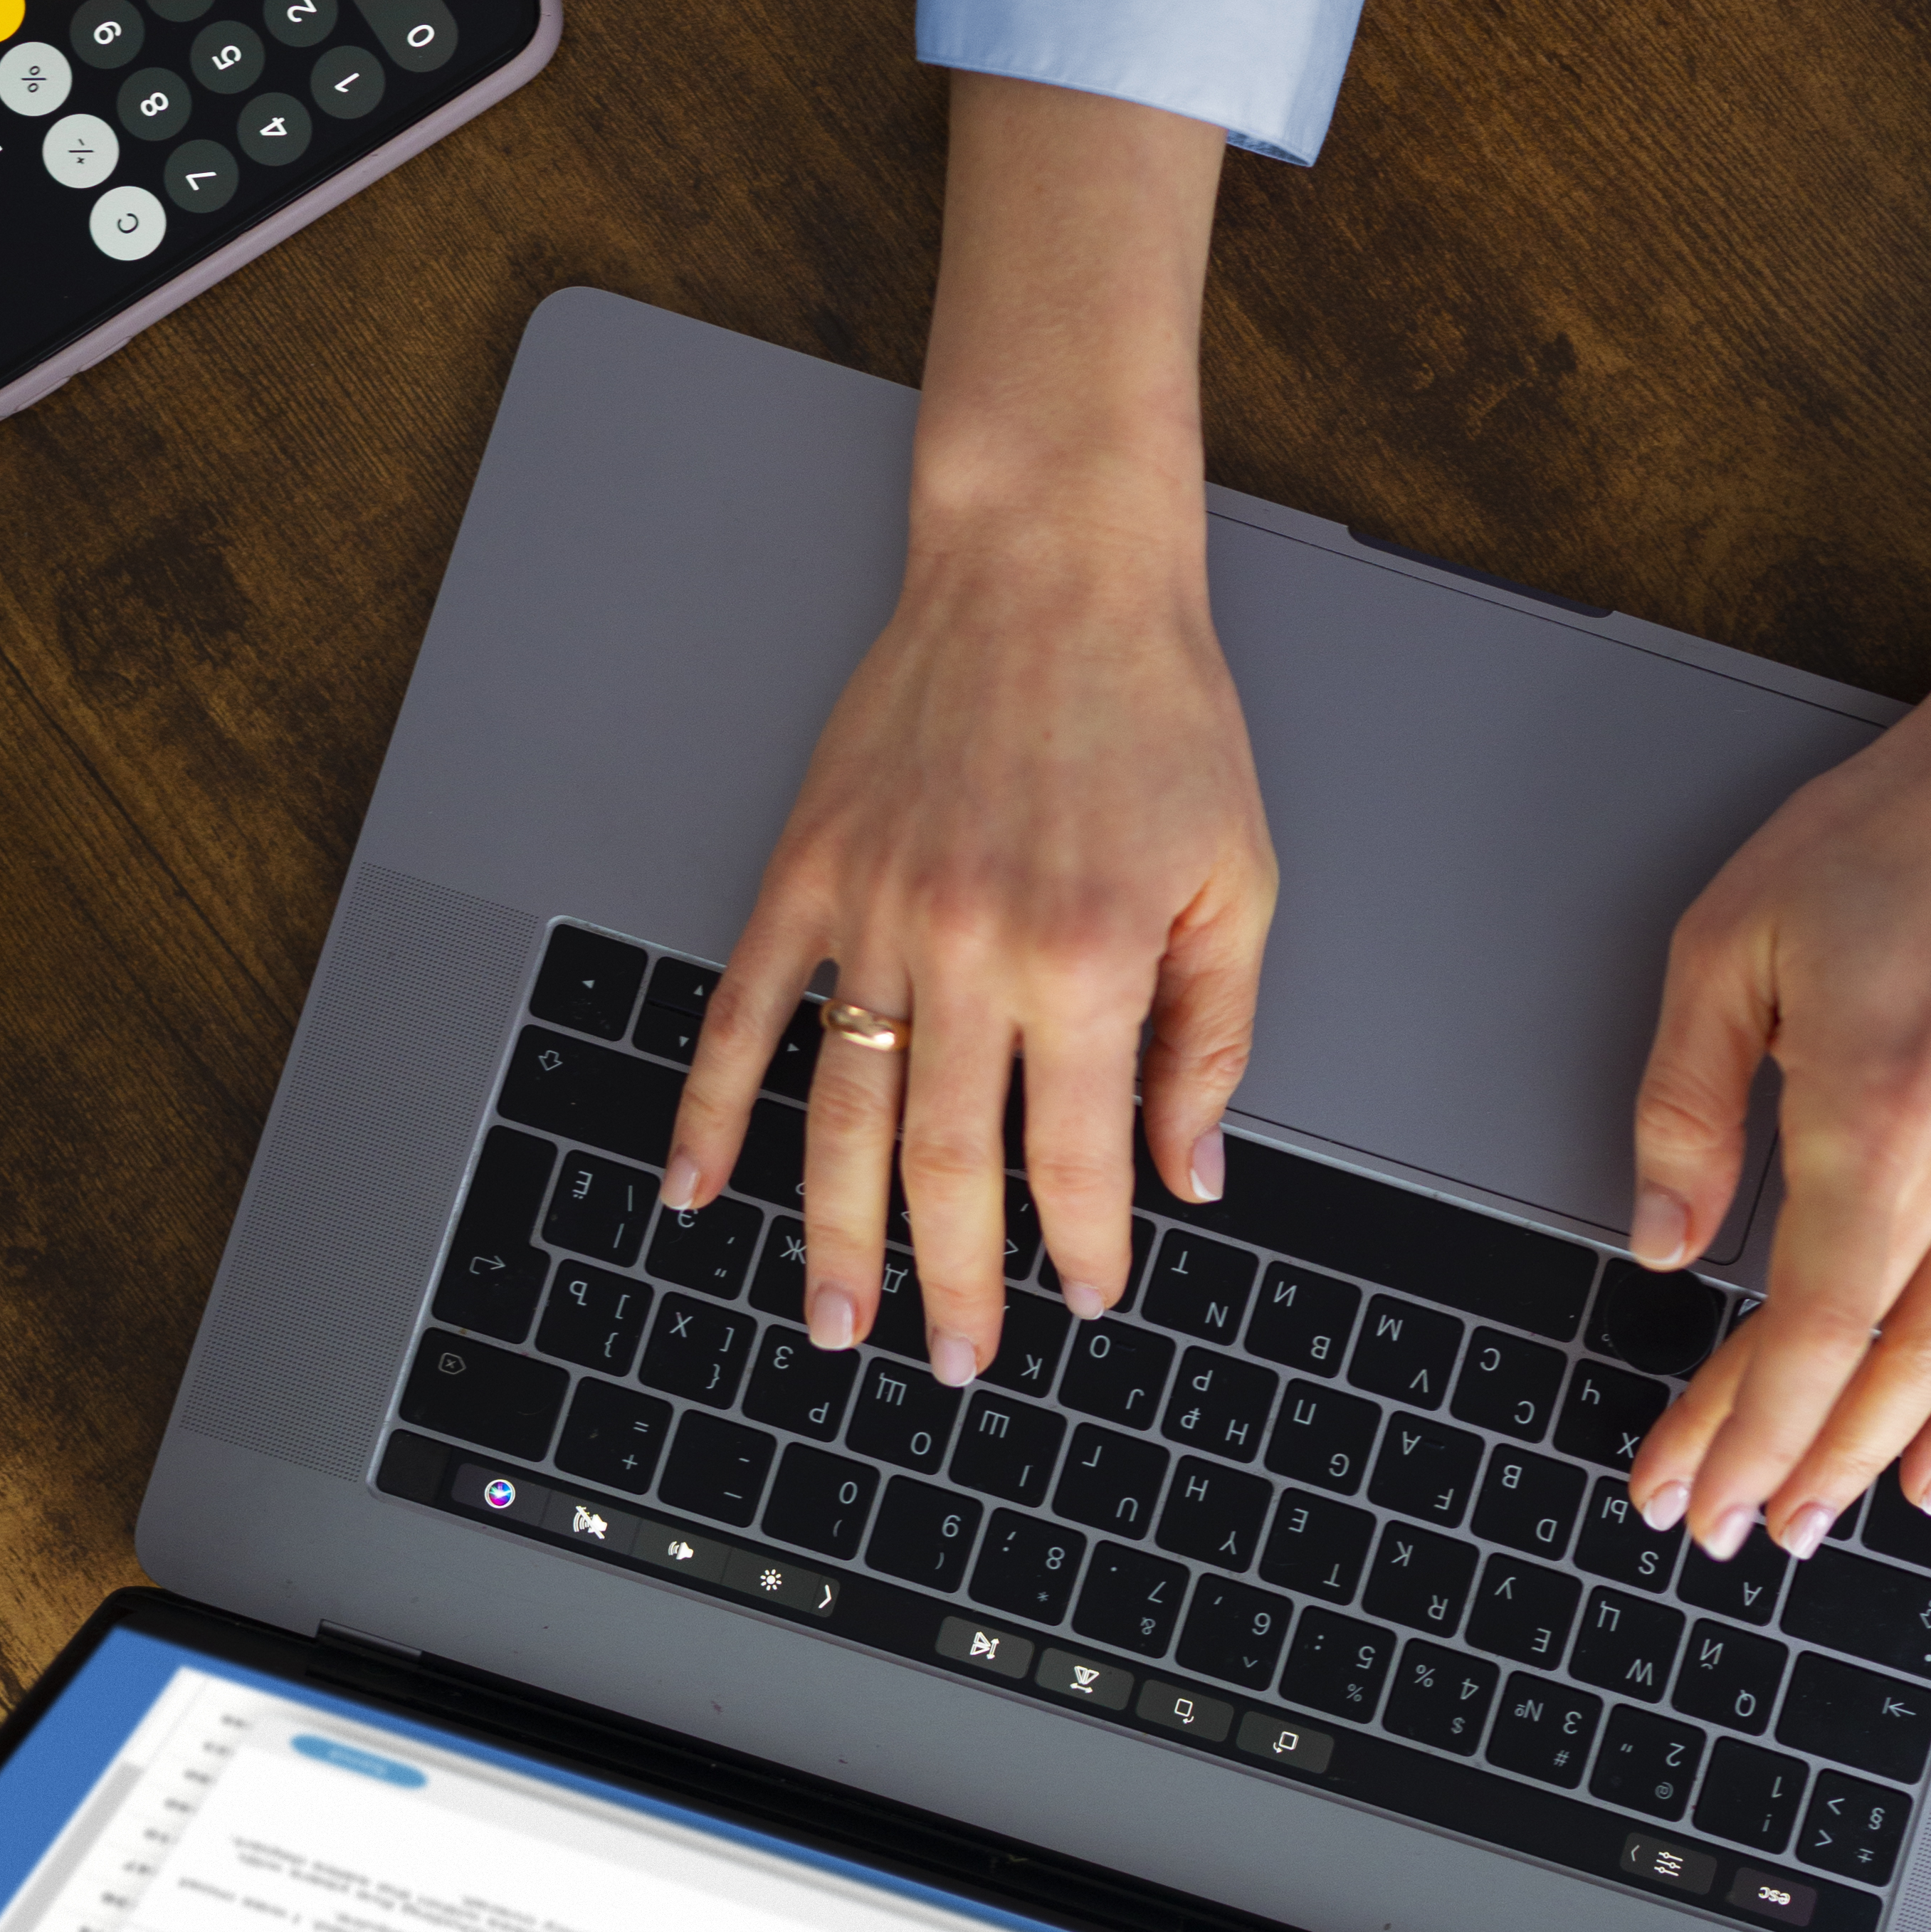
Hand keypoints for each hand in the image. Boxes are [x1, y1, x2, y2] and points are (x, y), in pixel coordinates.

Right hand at [659, 72, 1264, 1378]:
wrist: (1053, 569)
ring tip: (834, 1319)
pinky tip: (695, 1185)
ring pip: (841, 1114)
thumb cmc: (1155, 713)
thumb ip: (1211, 1039)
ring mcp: (877, 912)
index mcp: (1086, 958)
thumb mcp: (1235, 881)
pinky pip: (745, 1011)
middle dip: (954, 1282)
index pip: (1076, 1154)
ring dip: (832, 1234)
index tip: (1083, 1298)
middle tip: (956, 1361)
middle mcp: (973, 948)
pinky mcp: (810, 870)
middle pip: (946, 1163)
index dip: (1080, 1243)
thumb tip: (1186, 1173)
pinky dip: (710, 1107)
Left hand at [1622, 531, 1930, 1557]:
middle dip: (1792, 1465)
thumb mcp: (1724, 946)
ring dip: (1881, 1457)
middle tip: (1727, 1527)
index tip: (1684, 1482)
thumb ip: (1683, 1106)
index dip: (1741, 1425)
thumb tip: (1664, 1242)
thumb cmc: (1888, 845)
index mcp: (1876, 1118)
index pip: (1806, 1330)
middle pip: (1876, 1371)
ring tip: (1813, 1519)